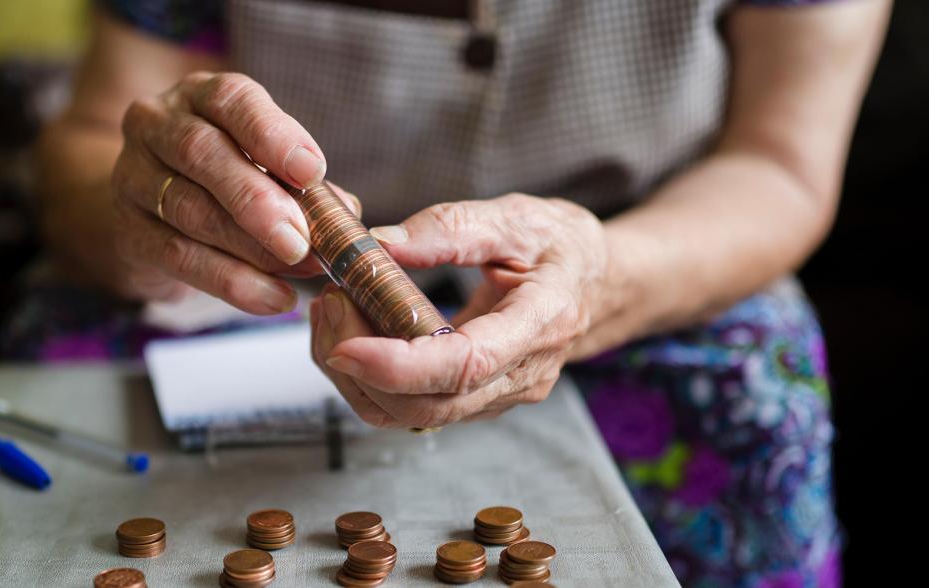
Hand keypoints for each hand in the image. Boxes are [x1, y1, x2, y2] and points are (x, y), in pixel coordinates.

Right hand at [110, 71, 359, 312]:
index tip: (312, 170)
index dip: (272, 134)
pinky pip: (177, 256)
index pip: (231, 100)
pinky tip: (272, 298)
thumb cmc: (223, 180)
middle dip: (257, 199)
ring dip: (249, 246)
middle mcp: (157, 124)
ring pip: (188, 209)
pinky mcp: (127, 231)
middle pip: (201, 153)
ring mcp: (132, 176)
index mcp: (200, 96)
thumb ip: (302, 184)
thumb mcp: (262, 165)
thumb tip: (345, 212)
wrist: (150, 213)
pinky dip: (229, 281)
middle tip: (300, 238)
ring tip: (296, 270)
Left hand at [310, 194, 606, 427]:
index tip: (345, 345)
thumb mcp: (517, 218)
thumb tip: (379, 243)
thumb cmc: (561, 246)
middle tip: (329, 303)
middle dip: (363, 367)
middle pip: (430, 405)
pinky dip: (372, 378)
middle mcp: (521, 375)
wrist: (599, 282)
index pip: (467, 365)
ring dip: (358, 377)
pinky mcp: (476, 399)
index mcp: (540, 324)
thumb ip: (450, 227)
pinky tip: (355, 330)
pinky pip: (414, 407)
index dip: (400, 366)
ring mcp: (499, 395)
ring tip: (335, 311)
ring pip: (413, 415)